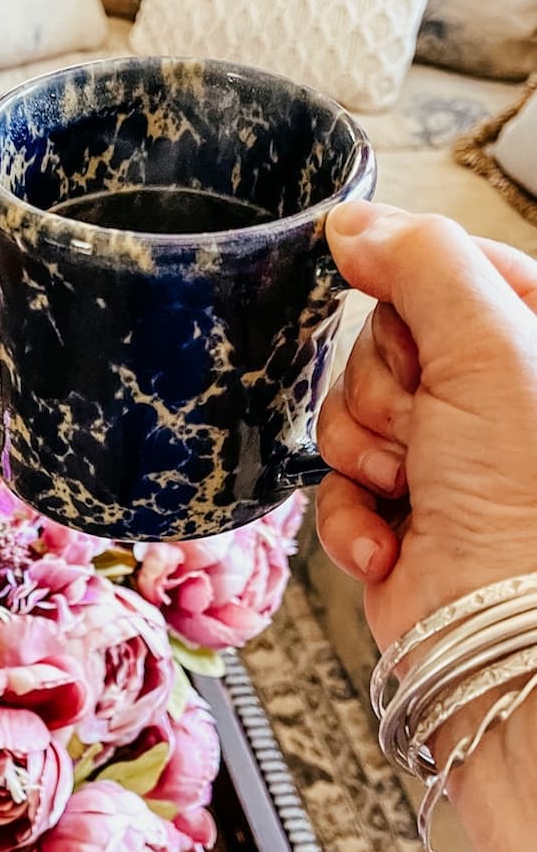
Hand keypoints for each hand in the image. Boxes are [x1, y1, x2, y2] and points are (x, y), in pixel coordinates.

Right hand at [316, 202, 536, 653]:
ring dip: (366, 454)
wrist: (493, 630)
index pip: (444, 268)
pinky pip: (334, 483)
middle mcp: (486, 396)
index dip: (411, 294)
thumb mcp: (486, 349)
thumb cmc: (525, 499)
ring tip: (413, 487)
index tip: (416, 329)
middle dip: (388, 392)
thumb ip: (422, 265)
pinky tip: (392, 539)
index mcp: (527, 341)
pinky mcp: (392, 511)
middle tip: (429, 427)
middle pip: (380, 342)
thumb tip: (353, 222)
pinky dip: (352, 515)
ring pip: (347, 411)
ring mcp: (438, 455)